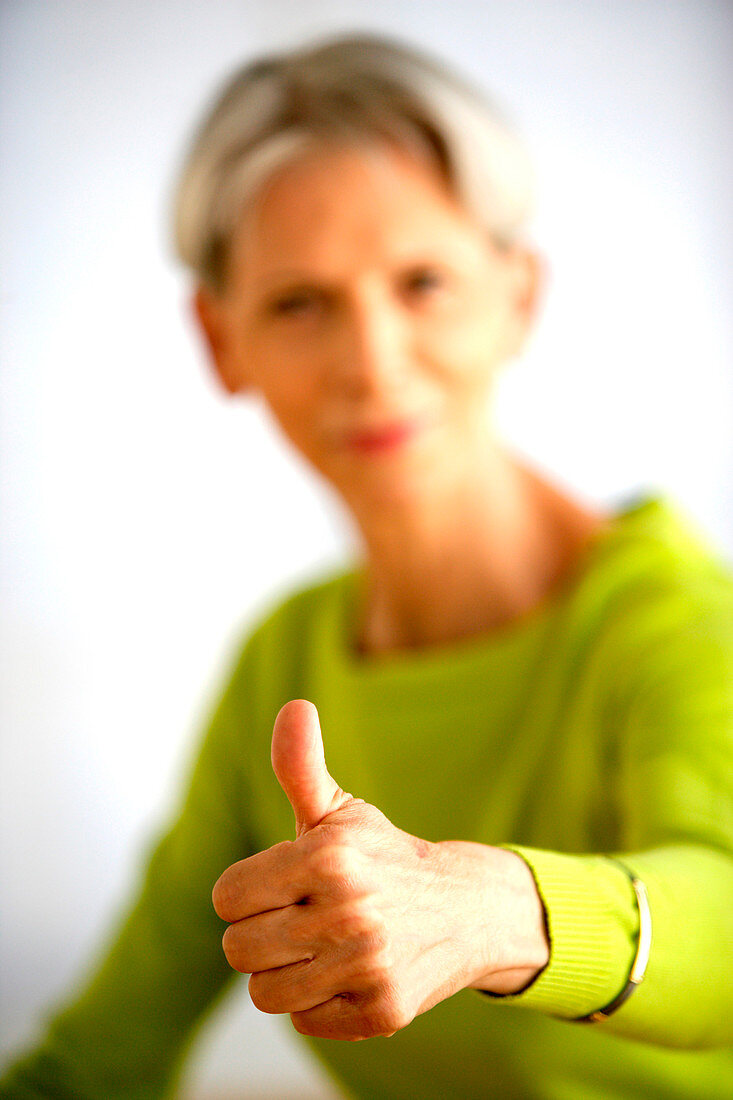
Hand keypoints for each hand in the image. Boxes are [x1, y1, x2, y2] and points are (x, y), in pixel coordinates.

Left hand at [212, 699, 548, 1040]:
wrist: (466, 909)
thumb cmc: (384, 857)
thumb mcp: (340, 811)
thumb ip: (300, 765)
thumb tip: (293, 706)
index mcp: (328, 856)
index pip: (226, 897)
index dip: (247, 891)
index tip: (281, 885)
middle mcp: (349, 911)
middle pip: (238, 949)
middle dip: (263, 933)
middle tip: (304, 917)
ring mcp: (368, 965)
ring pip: (265, 992)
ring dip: (286, 972)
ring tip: (322, 947)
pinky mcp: (383, 1012)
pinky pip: (304, 1020)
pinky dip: (320, 1003)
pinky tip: (350, 974)